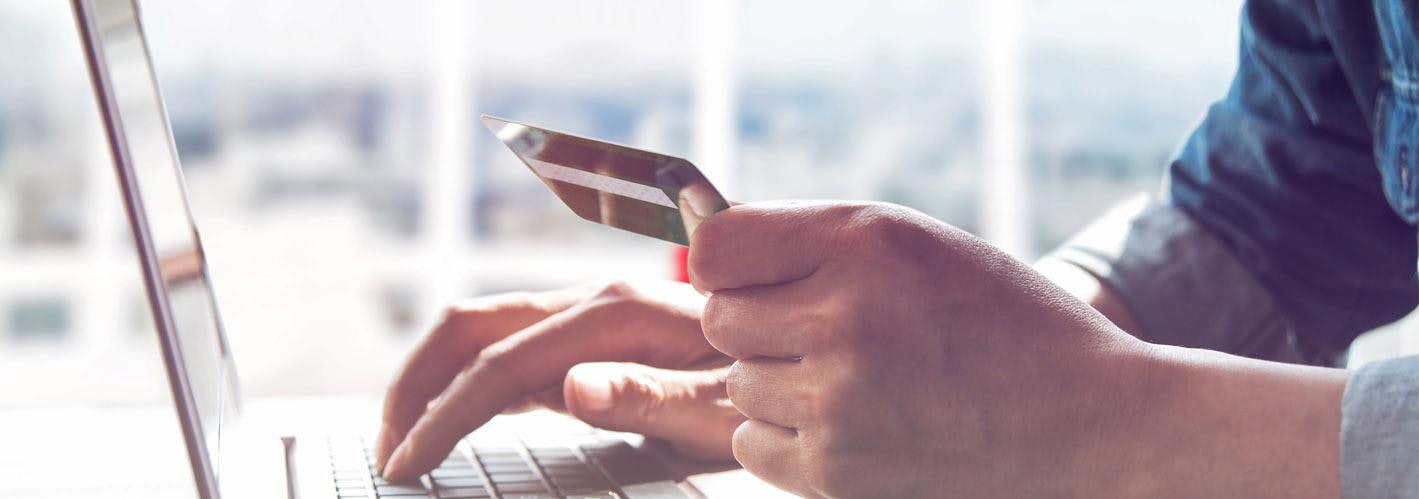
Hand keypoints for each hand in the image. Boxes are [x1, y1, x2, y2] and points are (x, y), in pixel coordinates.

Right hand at [378, 280, 743, 480]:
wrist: (794, 348)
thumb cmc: (765, 383)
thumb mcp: (723, 406)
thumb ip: (649, 395)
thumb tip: (568, 387)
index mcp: (617, 314)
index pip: (504, 364)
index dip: (446, 414)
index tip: (409, 462)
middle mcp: (591, 303)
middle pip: (470, 327)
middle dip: (414, 384)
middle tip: (387, 450)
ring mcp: (585, 318)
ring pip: (480, 332)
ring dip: (431, 378)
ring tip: (402, 439)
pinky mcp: (586, 339)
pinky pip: (507, 352)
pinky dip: (465, 383)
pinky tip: (453, 421)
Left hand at [690, 201, 1345, 497]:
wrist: (1090, 425)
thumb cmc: (1002, 322)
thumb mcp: (919, 244)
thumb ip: (817, 240)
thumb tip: (709, 253)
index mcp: (864, 245)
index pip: (714, 248)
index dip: (731, 262)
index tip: (760, 274)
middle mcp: (843, 318)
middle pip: (718, 317)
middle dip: (758, 322)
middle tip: (823, 330)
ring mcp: (837, 402)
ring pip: (736, 383)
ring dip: (776, 381)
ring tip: (856, 379)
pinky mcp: (835, 471)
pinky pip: (753, 444)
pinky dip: (787, 436)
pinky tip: (851, 422)